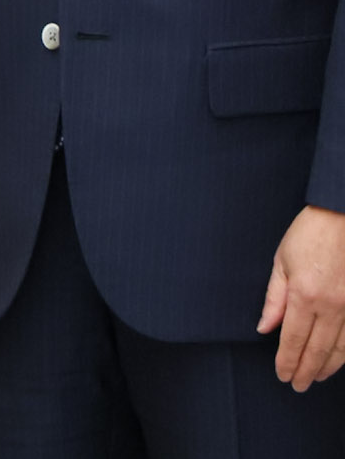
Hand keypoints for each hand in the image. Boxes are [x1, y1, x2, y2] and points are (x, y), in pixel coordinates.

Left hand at [260, 204, 344, 389]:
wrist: (342, 217)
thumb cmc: (308, 235)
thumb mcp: (281, 262)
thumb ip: (274, 299)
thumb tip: (265, 328)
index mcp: (304, 295)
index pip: (294, 338)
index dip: (287, 360)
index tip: (282, 375)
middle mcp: (331, 305)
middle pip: (318, 348)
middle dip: (306, 370)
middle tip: (297, 385)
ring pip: (342, 347)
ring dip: (329, 366)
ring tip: (316, 377)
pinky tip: (339, 359)